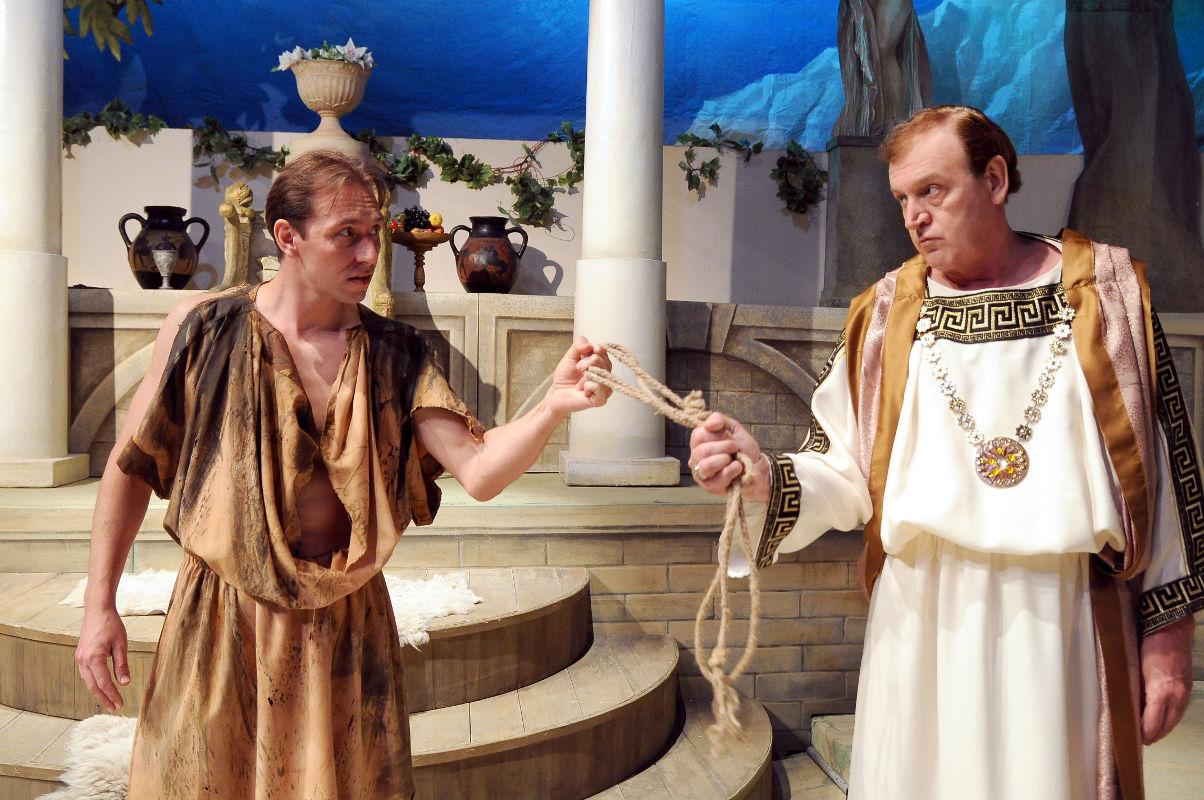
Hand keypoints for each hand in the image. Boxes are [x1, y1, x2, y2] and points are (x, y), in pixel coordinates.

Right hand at [75, 606, 130, 710]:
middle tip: (114, 707)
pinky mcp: (80, 656)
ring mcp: (79, 658)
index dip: (112, 695)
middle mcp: (83, 660)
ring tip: (109, 700)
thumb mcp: (121, 644)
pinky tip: (101, 686)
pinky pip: (86, 674)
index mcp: (93, 658)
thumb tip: (126, 684)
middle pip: (93, 686)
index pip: (103, 682)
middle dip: (104, 698)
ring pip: (88, 681)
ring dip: (98, 691)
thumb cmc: (111, 625)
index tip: (120, 704)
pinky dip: (93, 682)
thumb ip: (122, 665)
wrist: (97, 610)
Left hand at [545, 336, 612, 414]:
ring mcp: (605, 387)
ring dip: (585, 376)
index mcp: (601, 362)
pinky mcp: (601, 399)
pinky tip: (583, 390)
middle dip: (585, 364)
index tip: (581, 356)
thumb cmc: (565, 377)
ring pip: (601, 373)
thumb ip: (579, 345)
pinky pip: (599, 386)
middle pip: (601, 360)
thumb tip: (590, 345)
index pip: (602, 350)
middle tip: (578, 370)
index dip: (591, 350)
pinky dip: (587, 386)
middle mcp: (606, 374)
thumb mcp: (570, 356)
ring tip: (579, 383)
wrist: (557, 393)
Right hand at [688, 412, 769, 501]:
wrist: (757, 466)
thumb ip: (719, 419)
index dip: (716, 435)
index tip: (729, 437)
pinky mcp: (710, 487)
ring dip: (725, 460)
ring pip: (706, 466)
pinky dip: (732, 471)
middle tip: (735, 449)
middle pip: (703, 451)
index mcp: (698, 442)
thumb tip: (709, 424)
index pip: (698, 435)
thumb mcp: (733, 428)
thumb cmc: (742, 448)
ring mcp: (701, 474)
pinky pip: (718, 478)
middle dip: (725, 447)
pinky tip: (737, 468)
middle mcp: (695, 458)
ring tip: (735, 459)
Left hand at [1140, 614, 1193, 743]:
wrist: (1171, 628)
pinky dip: (1173, 717)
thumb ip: (1134, 689)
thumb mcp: (1135, 668)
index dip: (1145, 734)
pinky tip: (1166, 718)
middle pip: (1166, 724)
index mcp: (1160, 692)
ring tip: (1154, 733)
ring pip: (1175, 718)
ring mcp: (1184, 691)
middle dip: (1155, 735)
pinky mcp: (1188, 686)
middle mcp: (1175, 695)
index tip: (1137, 740)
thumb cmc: (1148, 645)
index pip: (1153, 723)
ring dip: (1165, 727)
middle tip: (1144, 741)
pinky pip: (1181, 708)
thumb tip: (1128, 704)